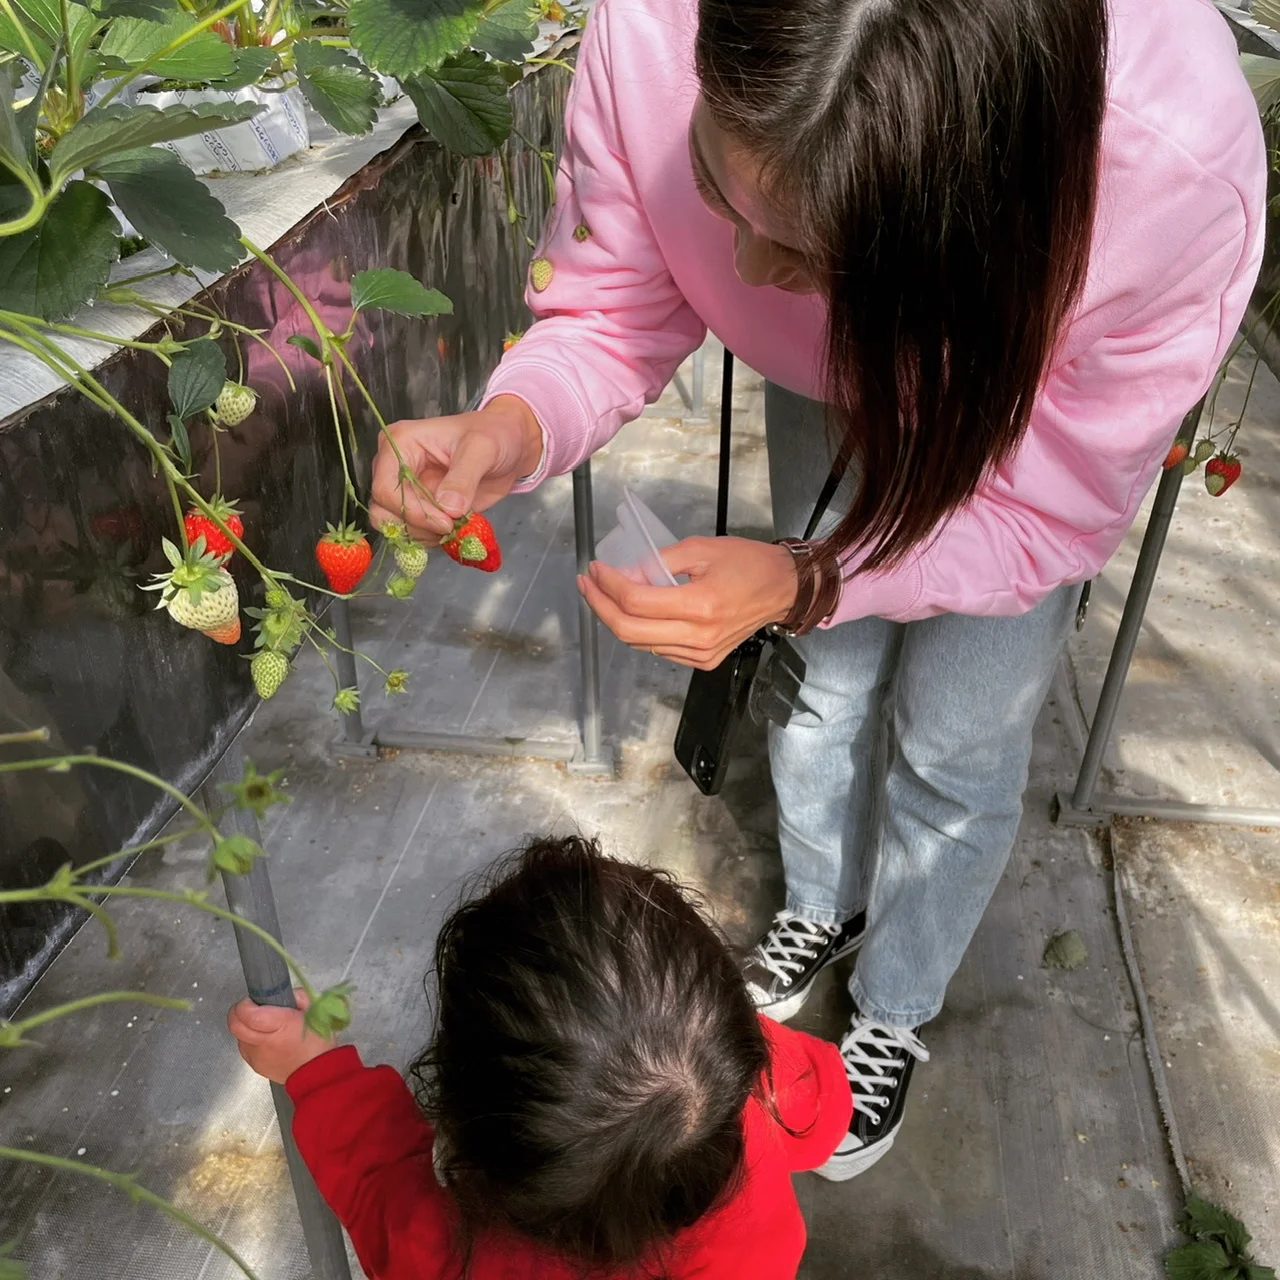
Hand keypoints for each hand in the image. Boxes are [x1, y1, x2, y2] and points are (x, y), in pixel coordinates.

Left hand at [227, 990, 333, 1084]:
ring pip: (238, 1036)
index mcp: (281, 1024)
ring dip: (244, 1027)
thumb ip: (297, 997)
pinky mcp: (256, 1066)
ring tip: (261, 1025)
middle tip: (250, 1007)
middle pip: (235, 1024)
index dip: (246, 1003)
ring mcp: (257, 1056)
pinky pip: (244, 1048)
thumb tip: (282, 993)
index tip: (253, 999)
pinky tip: (264, 1039)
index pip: (247, 1013)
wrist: (317, 1073)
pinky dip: (249, 1041)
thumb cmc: (318, 1042)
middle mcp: (265, 1042)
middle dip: (238, 1012)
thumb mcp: (313, 1010)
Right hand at [368, 395, 542, 539]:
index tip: (447, 520)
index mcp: (400, 443)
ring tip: (455, 527)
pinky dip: (430, 538)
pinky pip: (411, 531)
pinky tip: (454, 529)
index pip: (385, 487)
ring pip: (393, 524)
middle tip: (451, 527)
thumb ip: (464, 478)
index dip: (412, 510)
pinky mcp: (419, 505)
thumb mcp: (483, 449)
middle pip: (383, 509)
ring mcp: (405, 488)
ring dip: (423, 535)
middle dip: (417, 525)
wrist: (509, 446)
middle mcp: (394, 466)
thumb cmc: (494, 435)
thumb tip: (447, 508)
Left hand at [578, 536, 797, 668]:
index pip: (636, 602)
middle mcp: (699, 636)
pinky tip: (637, 611)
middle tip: (588, 584)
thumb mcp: (701, 549)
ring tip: (606, 594)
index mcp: (700, 605)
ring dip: (617, 619)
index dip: (607, 585)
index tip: (595, 569)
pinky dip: (642, 630)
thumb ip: (658, 563)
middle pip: (629, 631)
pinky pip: (660, 649)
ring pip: (641, 643)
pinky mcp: (704, 661)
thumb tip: (624, 575)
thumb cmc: (748, 563)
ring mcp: (701, 654)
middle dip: (600, 606)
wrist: (783, 589)